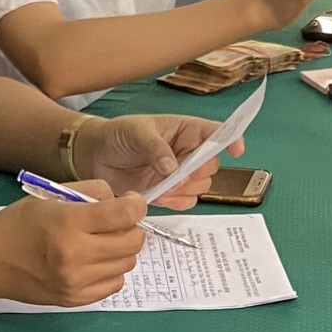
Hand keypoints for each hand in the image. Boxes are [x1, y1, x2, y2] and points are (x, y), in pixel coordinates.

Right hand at [0, 187, 147, 304]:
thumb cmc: (19, 224)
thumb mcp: (50, 196)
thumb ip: (90, 192)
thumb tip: (122, 202)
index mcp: (68, 223)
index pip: (125, 215)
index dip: (136, 205)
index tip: (131, 203)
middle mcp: (76, 255)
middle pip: (133, 242)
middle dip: (131, 228)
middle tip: (116, 224)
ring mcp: (76, 281)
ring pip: (127, 264)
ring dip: (121, 250)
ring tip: (102, 243)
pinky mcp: (75, 299)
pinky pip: (115, 284)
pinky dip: (111, 271)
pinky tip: (94, 262)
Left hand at [77, 113, 238, 208]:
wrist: (95, 156)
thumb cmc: (118, 135)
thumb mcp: (136, 133)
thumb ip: (156, 149)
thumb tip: (173, 168)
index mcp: (185, 130)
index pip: (215, 133)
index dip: (230, 139)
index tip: (236, 150)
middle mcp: (187, 152)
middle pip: (211, 165)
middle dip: (197, 172)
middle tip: (175, 175)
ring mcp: (179, 174)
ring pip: (201, 186)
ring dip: (186, 189)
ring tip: (162, 187)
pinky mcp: (168, 192)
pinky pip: (186, 201)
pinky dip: (178, 202)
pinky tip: (162, 197)